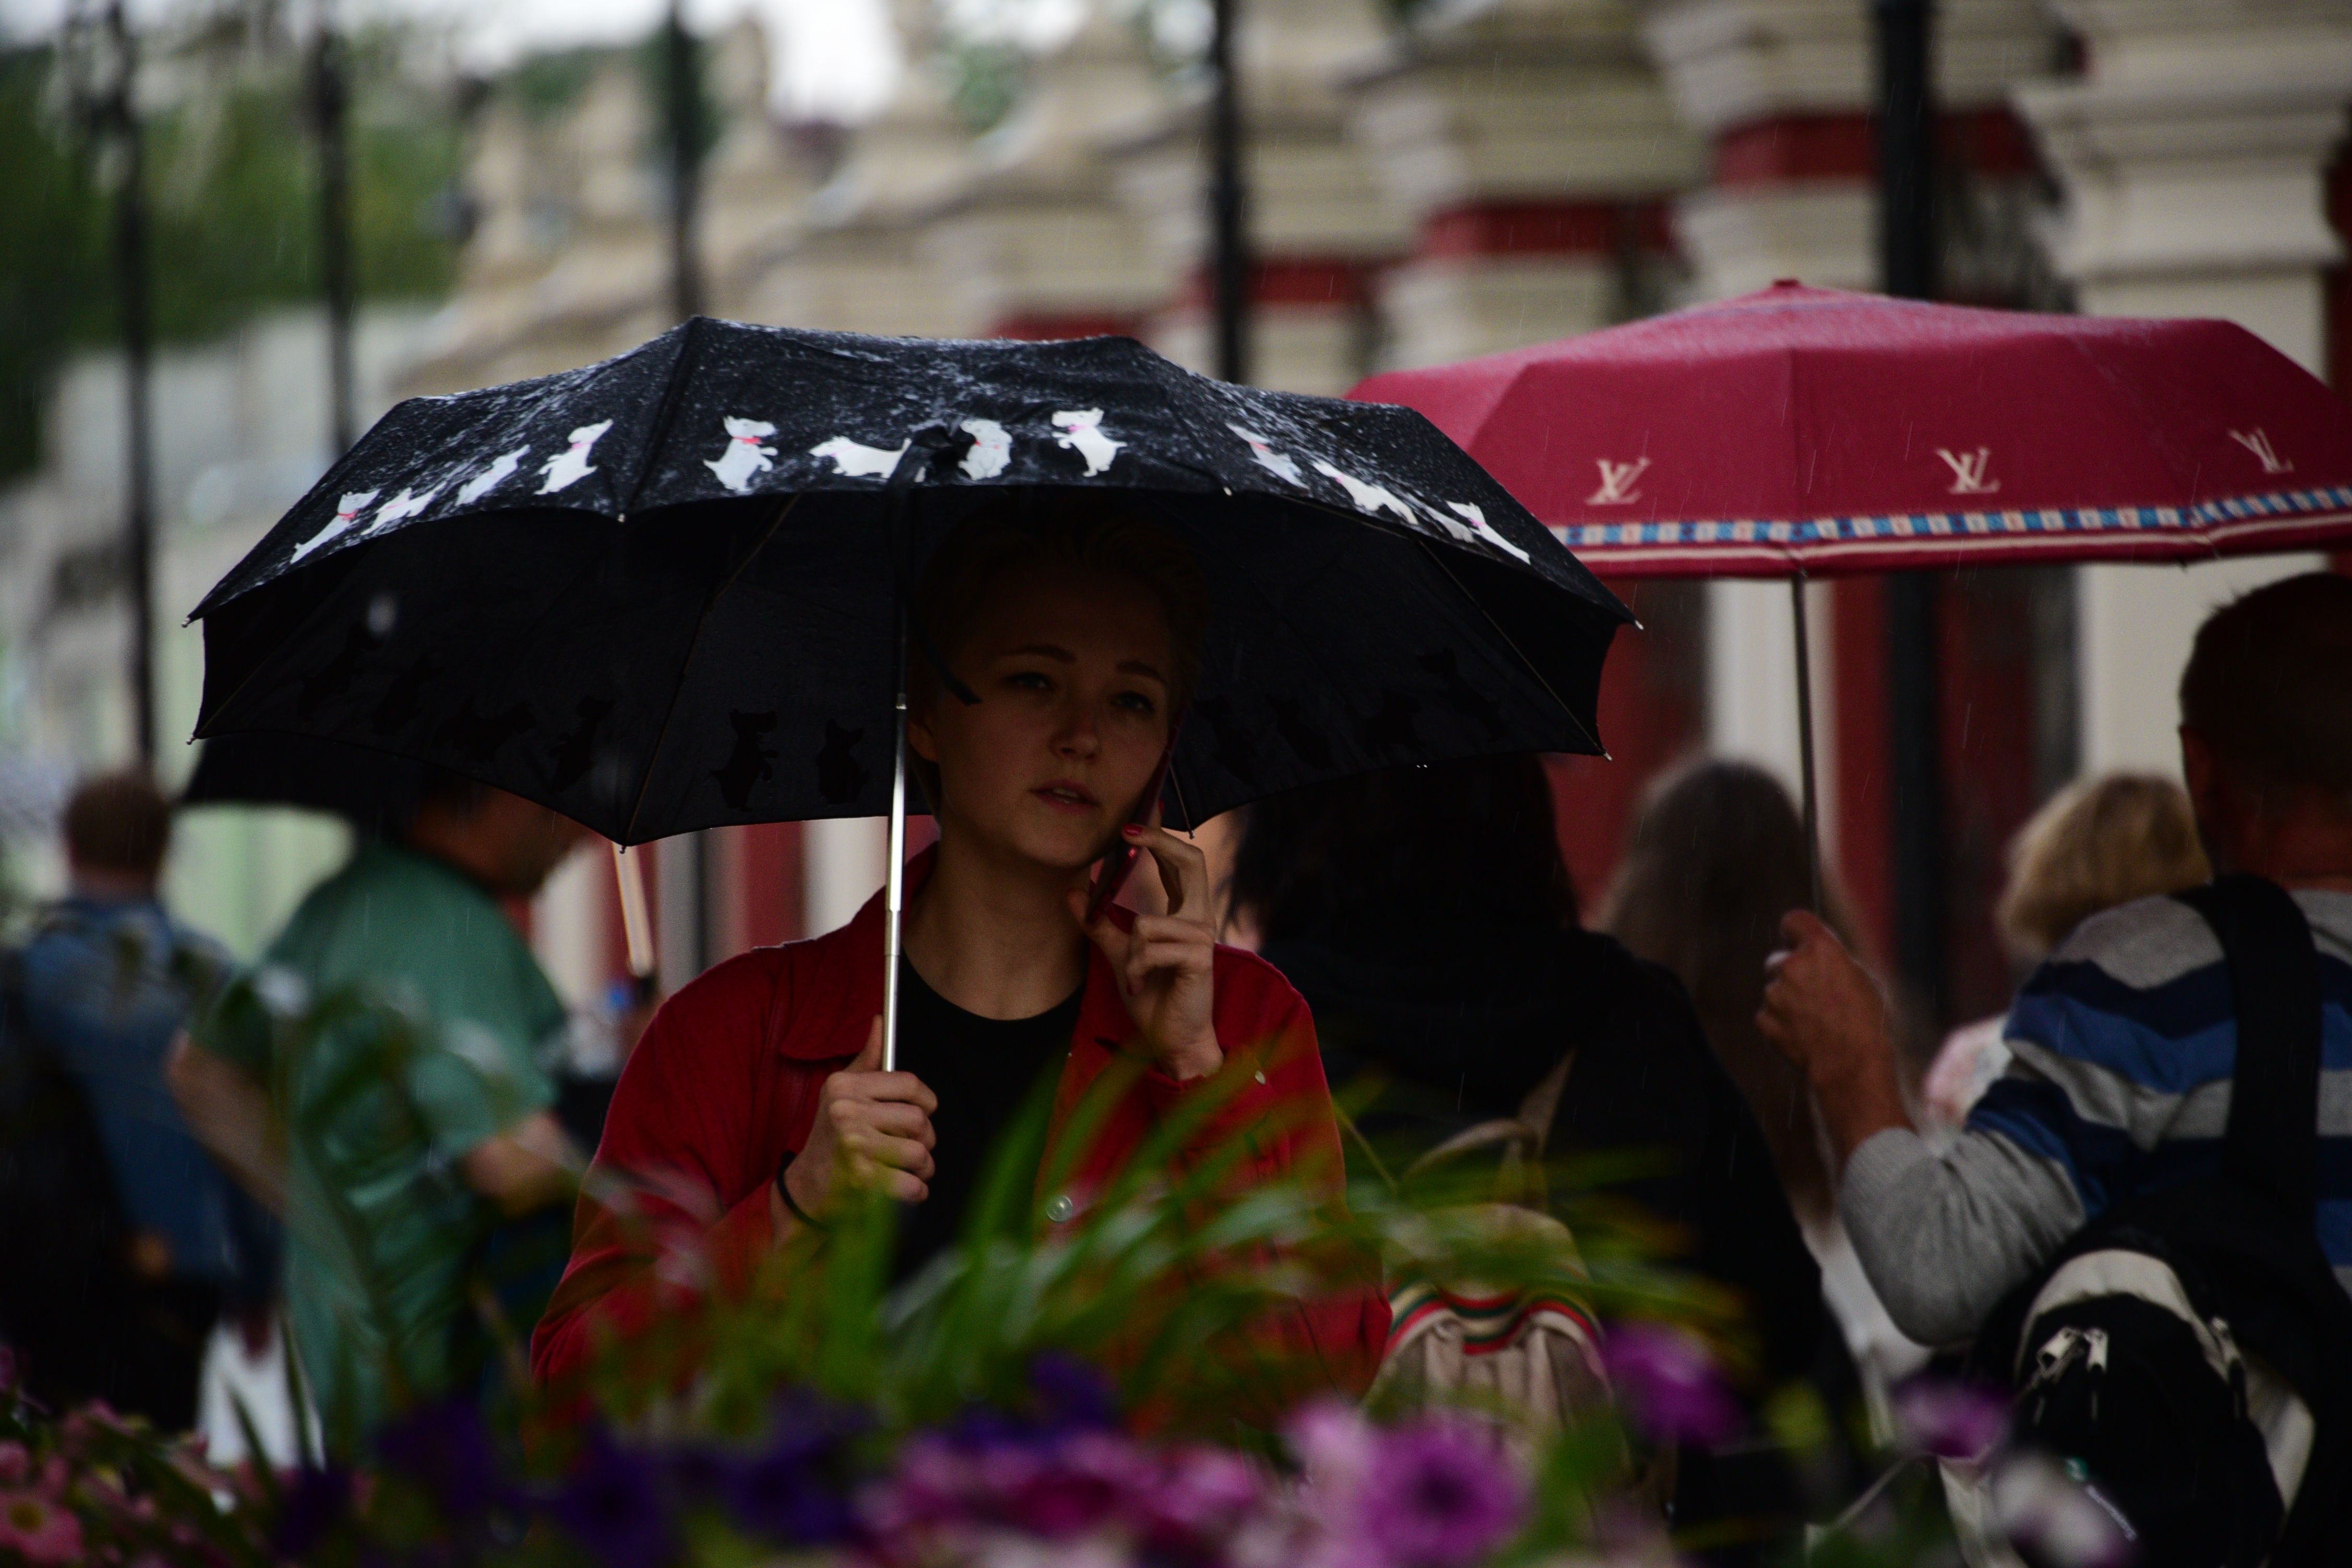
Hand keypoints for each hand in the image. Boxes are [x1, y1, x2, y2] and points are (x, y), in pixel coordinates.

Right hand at [777, 1017, 938, 1229]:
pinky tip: (906, 1188)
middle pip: (919, 1120)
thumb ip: (868, 1060)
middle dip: (926, 1139)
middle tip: (914, 1147)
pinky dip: (917, 1191)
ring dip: (924, 1167)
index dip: (926, 1099)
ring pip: (919, 1153)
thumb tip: (880, 1021)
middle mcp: (846, 1112)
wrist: (807, 1186)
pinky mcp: (861, 1180)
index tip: (924, 1111)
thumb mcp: (841, 1092)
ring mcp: (853, 1146)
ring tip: (911, 1169)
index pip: (909, 1083)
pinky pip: (912, 1184)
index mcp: (845, 1087)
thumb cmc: (831, 1135)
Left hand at [1070, 818, 1222, 1081]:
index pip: (1182, 862)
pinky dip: (1134, 968)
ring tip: (1133, 975)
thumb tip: (1073, 893)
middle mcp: (1200, 919)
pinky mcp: (1199, 958)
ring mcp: (1203, 938)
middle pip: (1192, 861)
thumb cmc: (1153, 996)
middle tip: (1128, 834)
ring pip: (1146, 922)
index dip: (1160, 837)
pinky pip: (1149, 947)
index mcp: (1185, 912)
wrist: (1173, 1038)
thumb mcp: (1121, 955)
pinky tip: (1140, 984)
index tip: (1129, 826)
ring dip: (1128, 953)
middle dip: (1159, 842)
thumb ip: (1101, 924)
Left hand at [1756, 910, 1908, 1162]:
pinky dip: (1781, 1023)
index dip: (1796, 931)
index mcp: (1820, 949)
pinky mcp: (1764, 1019)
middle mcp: (1792, 965)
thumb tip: (1819, 955)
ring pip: (1775, 989)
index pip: (1794, 920)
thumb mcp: (1861, 979)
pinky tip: (1804, 1035)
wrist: (1852, 1064)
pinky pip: (1768, 1014)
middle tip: (1816, 995)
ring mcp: (1774, 993)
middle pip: (1780, 959)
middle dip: (1793, 973)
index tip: (1797, 939)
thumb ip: (1833, 961)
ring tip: (1816, 1021)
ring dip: (1788, 1000)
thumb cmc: (1868, 1023)